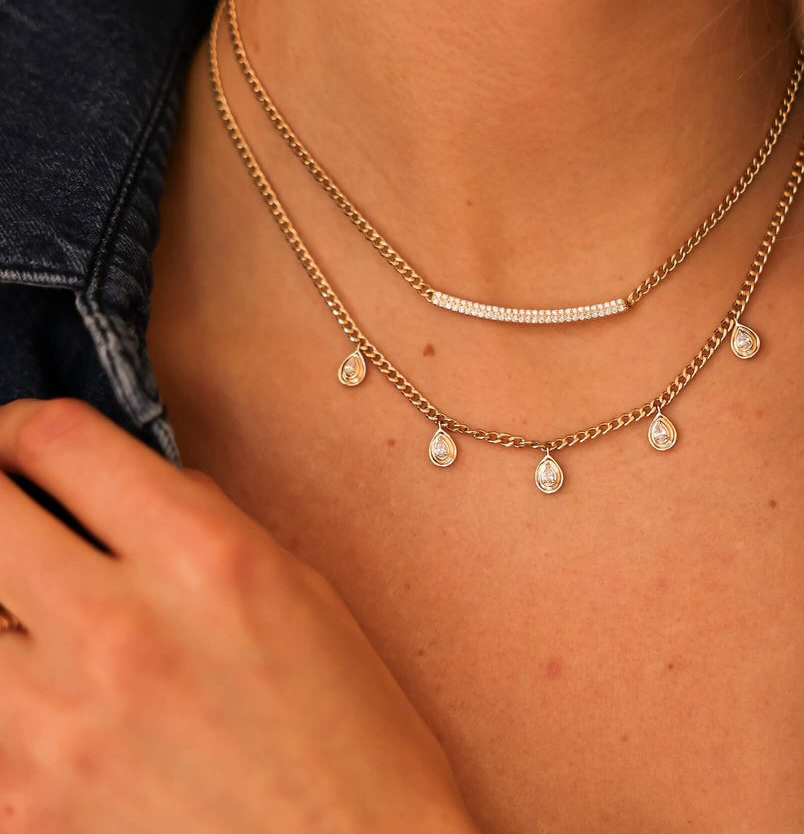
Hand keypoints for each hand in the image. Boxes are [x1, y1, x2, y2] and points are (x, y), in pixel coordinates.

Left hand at [0, 398, 477, 833]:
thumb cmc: (352, 733)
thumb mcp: (299, 593)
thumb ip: (200, 525)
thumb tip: (120, 492)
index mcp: (205, 557)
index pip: (59, 441)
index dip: (25, 426)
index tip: (26, 443)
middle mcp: (121, 629)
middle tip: (8, 507)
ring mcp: (55, 729)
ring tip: (41, 615)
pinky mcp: (19, 813)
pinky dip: (11, 695)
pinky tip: (57, 700)